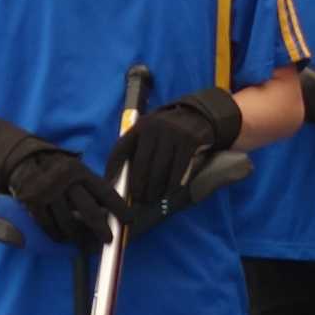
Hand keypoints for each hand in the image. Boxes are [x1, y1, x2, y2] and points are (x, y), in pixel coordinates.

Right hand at [0, 119, 122, 245]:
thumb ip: (93, 187)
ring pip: (68, 223)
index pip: (105, 193)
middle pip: (89, 212)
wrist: (24, 161)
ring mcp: (48, 192)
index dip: (119, 208)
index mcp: (82, 172)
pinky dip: (57, 235)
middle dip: (102, 229)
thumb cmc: (59, 170)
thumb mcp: (78, 171)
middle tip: (109, 241)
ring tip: (85, 244)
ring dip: (78, 237)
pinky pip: (48, 225)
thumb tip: (114, 209)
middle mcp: (66, 181)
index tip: (129, 221)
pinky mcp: (32, 202)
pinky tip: (63, 239)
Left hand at [105, 87, 242, 220]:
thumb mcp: (154, 133)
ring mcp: (173, 133)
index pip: (121, 149)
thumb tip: (124, 179)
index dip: (113, 170)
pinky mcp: (190, 140)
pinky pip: (178, 169)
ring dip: (155, 188)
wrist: (202, 115)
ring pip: (160, 169)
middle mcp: (154, 127)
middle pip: (141, 164)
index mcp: (140, 125)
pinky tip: (170, 191)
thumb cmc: (172, 131)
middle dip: (139, 186)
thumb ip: (141, 149)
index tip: (112, 186)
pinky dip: (173, 183)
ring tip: (153, 198)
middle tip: (139, 199)